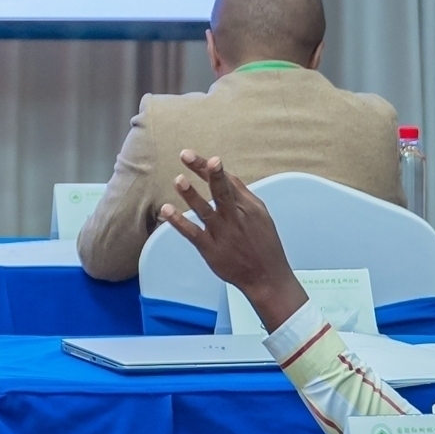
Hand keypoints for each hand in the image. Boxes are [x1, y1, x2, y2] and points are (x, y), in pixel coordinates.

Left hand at [147, 150, 306, 326]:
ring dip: (191, 195)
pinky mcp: (211, 249)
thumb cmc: (264, 245)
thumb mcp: (261, 215)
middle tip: (187, 155)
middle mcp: (236, 218)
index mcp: (249, 207)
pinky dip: (179, 222)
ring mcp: (223, 234)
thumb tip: (227, 176)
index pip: (228, 182)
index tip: (201, 157)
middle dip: (205, 171)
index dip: (212, 168)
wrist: (268, 278)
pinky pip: (193, 233)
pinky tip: (166, 211)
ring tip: (178, 180)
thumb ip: (242, 196)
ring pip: (205, 210)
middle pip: (220, 191)